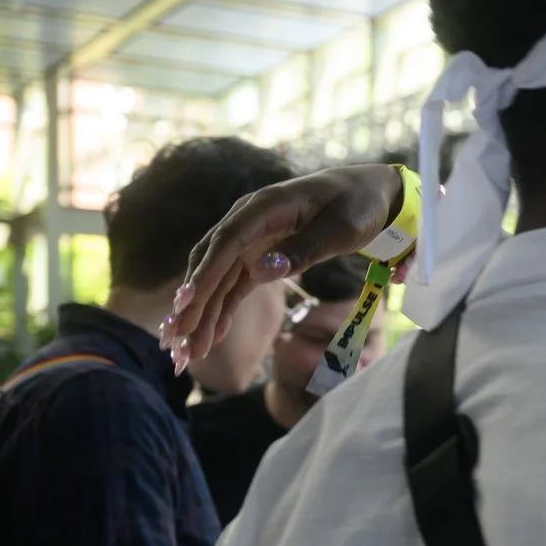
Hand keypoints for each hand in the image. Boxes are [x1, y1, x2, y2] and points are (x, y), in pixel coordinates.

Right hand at [166, 164, 402, 366]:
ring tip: (186, 352)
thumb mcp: (340, 227)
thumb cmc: (357, 205)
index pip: (226, 243)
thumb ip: (302, 249)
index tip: (185, 304)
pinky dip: (221, 311)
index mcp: (265, 207)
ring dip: (200, 315)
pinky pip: (233, 286)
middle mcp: (248, 222)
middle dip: (192, 305)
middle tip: (175, 342)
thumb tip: (259, 272)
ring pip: (217, 279)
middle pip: (211, 263)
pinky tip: (209, 339)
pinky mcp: (258, 256)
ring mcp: (250, 240)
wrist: (370, 193)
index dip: (204, 274)